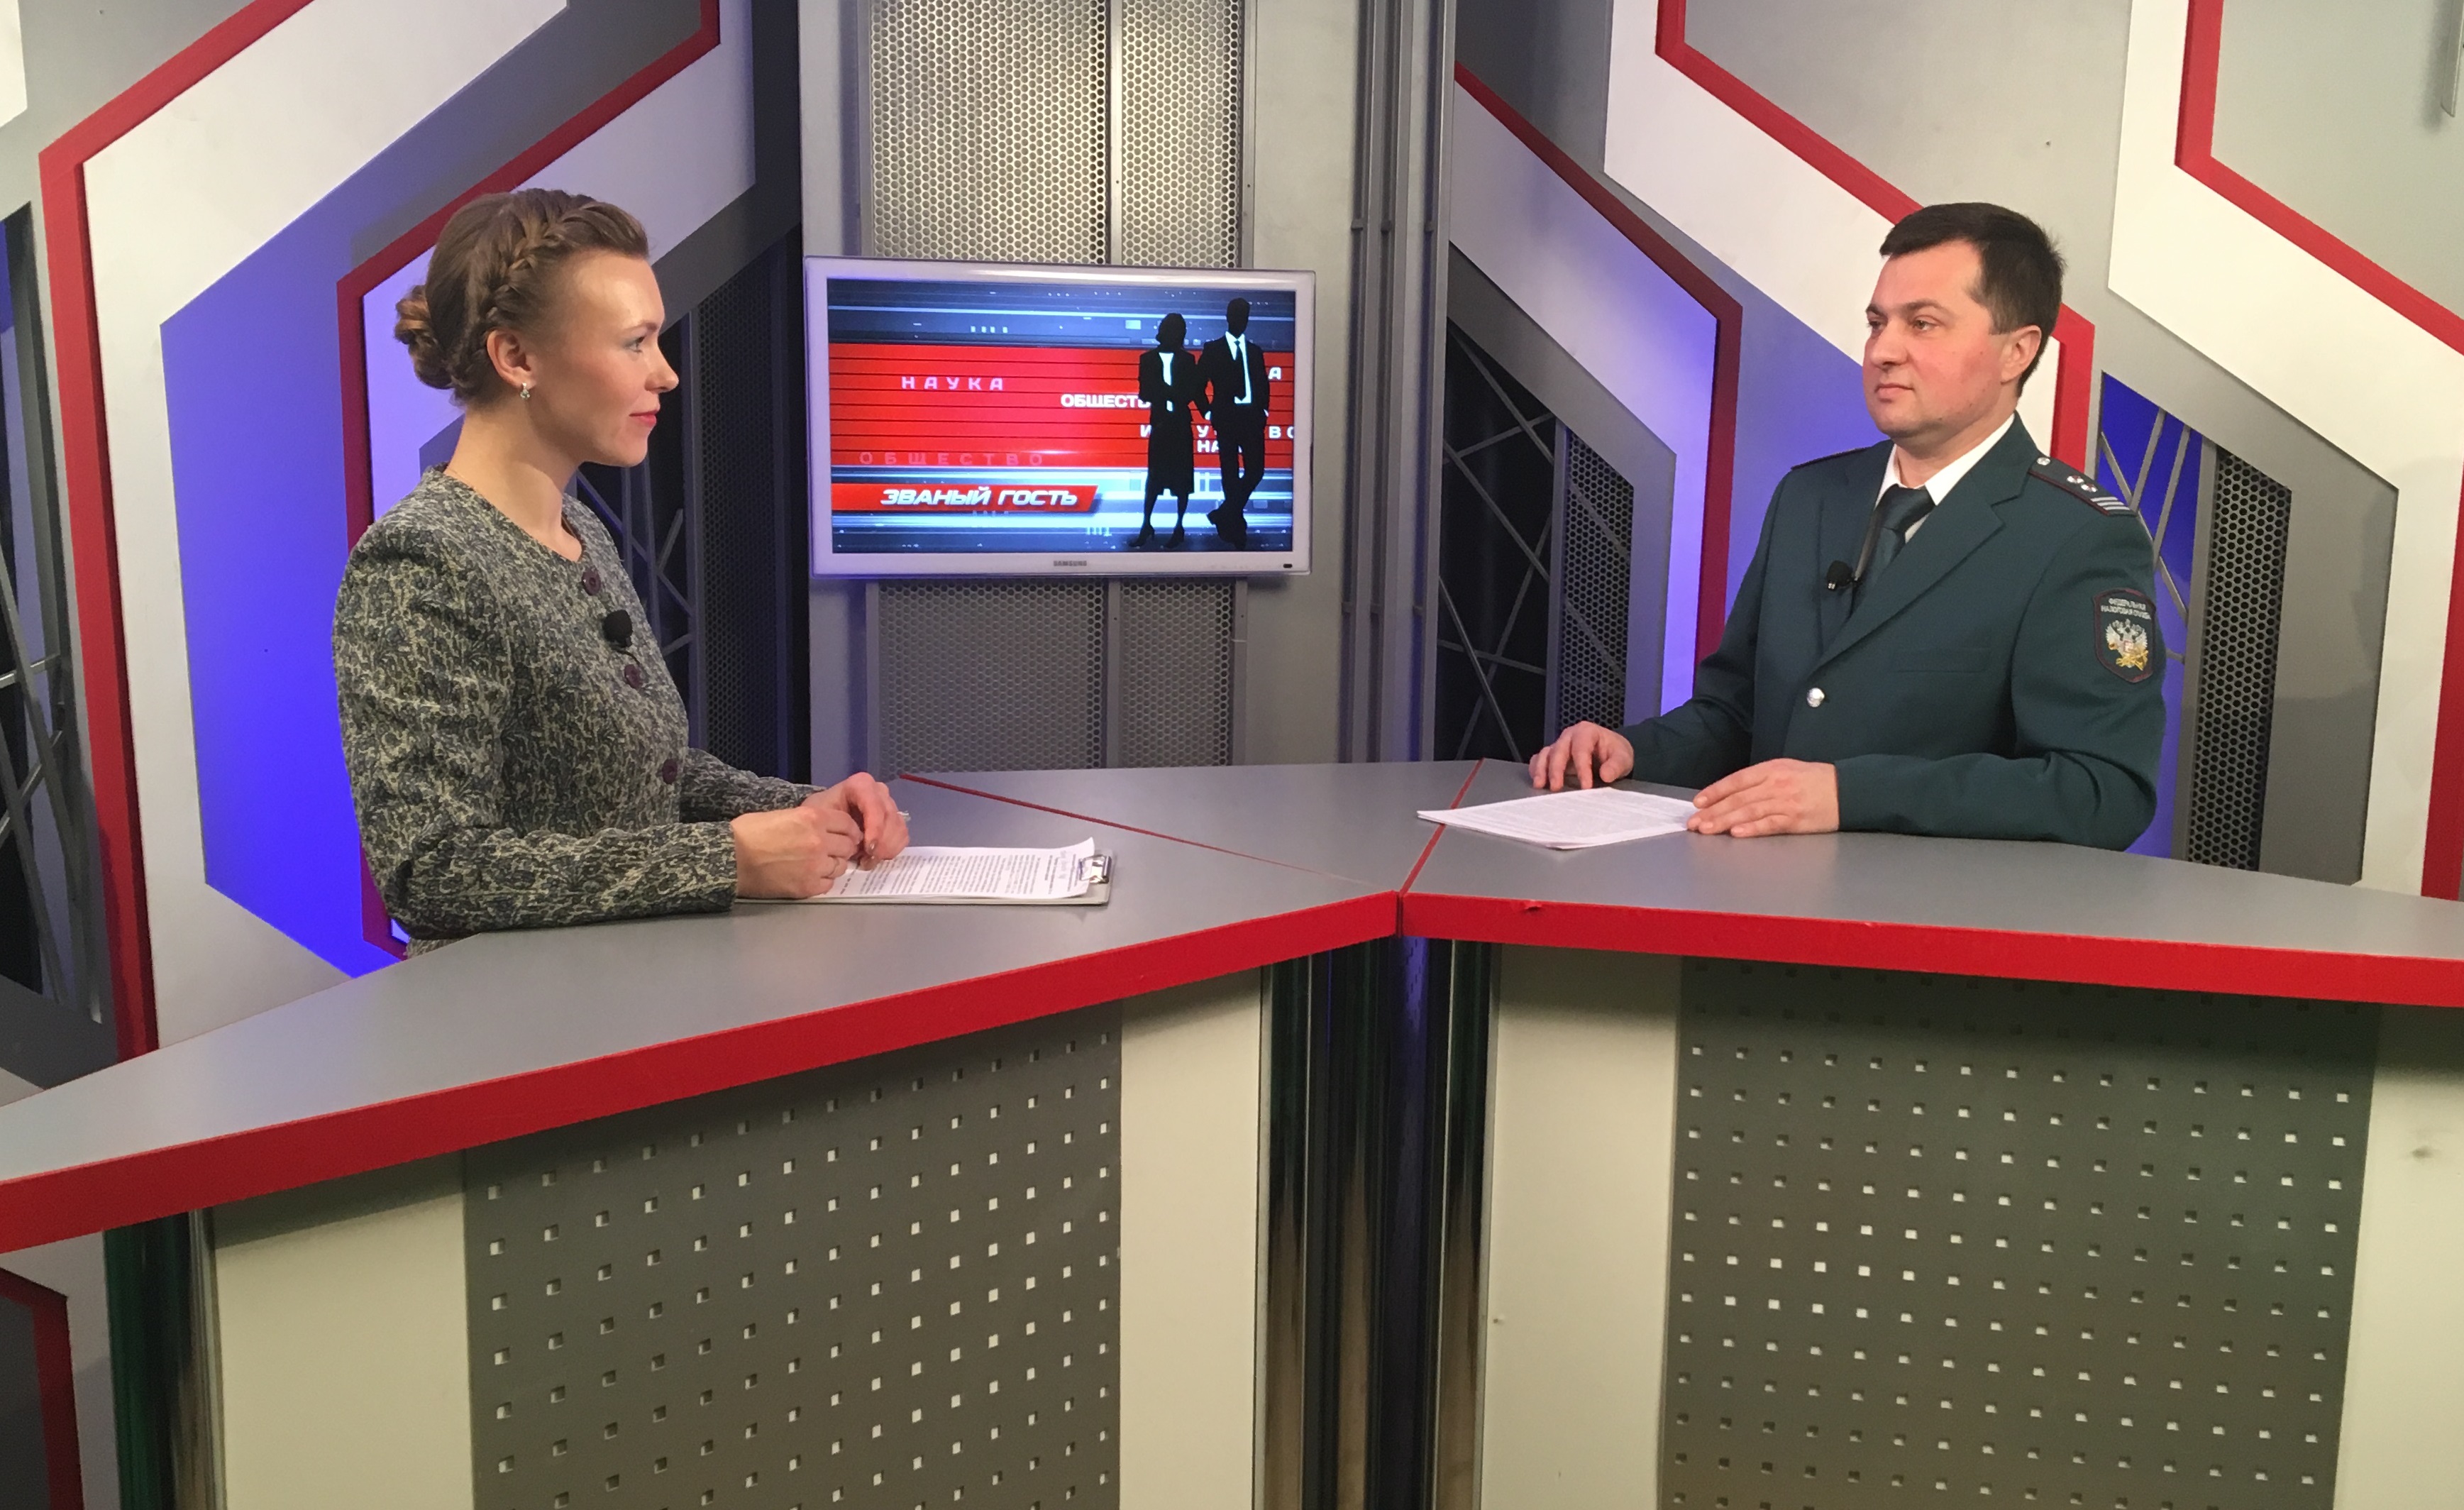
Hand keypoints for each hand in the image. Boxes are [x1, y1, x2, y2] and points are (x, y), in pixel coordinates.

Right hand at [731, 803, 861, 898]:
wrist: (731, 858)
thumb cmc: (750, 832)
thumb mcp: (783, 814)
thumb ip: (809, 821)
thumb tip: (826, 829)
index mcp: (813, 818)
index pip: (847, 824)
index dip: (849, 830)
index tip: (846, 835)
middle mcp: (819, 841)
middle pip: (848, 846)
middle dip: (842, 848)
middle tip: (832, 851)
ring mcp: (815, 866)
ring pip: (840, 867)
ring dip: (833, 865)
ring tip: (818, 864)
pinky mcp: (808, 887)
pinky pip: (828, 884)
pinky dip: (822, 880)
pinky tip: (810, 876)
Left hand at [807, 773, 908, 864]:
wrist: (824, 821)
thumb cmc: (819, 816)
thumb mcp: (818, 815)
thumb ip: (836, 825)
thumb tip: (856, 842)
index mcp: (861, 784)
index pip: (875, 805)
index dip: (875, 828)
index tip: (868, 849)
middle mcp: (879, 791)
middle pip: (890, 817)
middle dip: (881, 843)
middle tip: (866, 861)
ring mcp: (889, 805)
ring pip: (898, 828)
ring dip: (886, 849)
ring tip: (866, 860)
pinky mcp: (894, 820)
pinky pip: (902, 836)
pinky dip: (891, 850)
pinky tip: (874, 857)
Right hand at [1528, 721, 1634, 789]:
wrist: (1611, 754)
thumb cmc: (1615, 753)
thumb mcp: (1623, 758)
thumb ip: (1616, 766)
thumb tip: (1606, 775)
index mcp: (1586, 732)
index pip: (1581, 749)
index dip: (1582, 768)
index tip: (1586, 787)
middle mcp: (1569, 736)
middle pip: (1559, 750)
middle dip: (1556, 769)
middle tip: (1557, 787)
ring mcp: (1559, 745)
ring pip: (1545, 754)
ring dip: (1541, 770)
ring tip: (1540, 785)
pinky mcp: (1553, 756)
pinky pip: (1539, 759)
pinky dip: (1536, 770)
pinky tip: (1538, 782)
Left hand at [1687, 759, 1838, 837]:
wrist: (1849, 790)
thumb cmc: (1816, 781)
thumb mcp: (1787, 770)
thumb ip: (1761, 780)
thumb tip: (1733, 792)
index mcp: (1772, 769)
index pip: (1737, 780)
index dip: (1715, 791)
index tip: (1698, 802)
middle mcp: (1776, 784)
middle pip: (1738, 798)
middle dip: (1713, 811)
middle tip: (1694, 823)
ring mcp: (1786, 802)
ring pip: (1749, 812)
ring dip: (1725, 822)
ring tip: (1707, 830)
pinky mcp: (1796, 820)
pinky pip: (1770, 825)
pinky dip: (1752, 829)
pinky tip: (1736, 833)